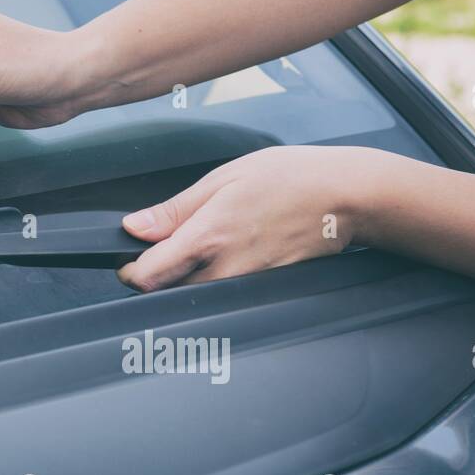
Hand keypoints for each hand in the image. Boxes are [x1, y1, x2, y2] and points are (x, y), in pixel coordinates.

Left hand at [117, 145, 382, 290]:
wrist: (346, 197)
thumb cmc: (289, 178)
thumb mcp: (223, 179)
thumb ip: (174, 210)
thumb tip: (134, 227)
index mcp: (208, 236)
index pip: (148, 277)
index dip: (130, 271)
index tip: (128, 260)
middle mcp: (226, 269)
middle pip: (168, 292)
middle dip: (158, 276)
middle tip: (167, 248)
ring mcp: (247, 285)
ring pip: (197, 296)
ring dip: (187, 280)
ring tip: (205, 246)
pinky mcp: (265, 291)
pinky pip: (226, 294)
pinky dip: (218, 280)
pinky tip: (233, 253)